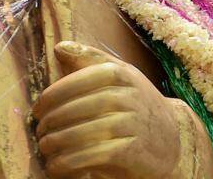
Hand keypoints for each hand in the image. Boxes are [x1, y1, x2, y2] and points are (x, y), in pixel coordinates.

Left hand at [34, 41, 212, 178]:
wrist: (174, 140)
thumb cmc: (138, 105)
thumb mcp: (122, 76)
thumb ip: (91, 60)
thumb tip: (60, 47)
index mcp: (121, 73)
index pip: (77, 81)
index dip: (53, 95)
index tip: (37, 109)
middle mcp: (128, 96)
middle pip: (76, 108)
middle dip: (51, 122)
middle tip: (39, 131)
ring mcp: (131, 123)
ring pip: (82, 133)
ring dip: (56, 143)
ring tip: (45, 148)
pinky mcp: (132, 151)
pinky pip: (93, 156)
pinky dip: (69, 163)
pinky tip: (57, 166)